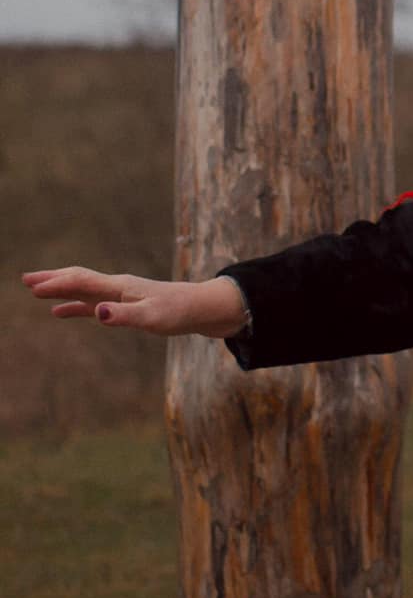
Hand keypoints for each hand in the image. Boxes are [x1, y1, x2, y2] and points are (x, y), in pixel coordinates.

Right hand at [22, 268, 247, 338]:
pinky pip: (92, 304)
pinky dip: (74, 306)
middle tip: (25, 279)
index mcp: (120, 287)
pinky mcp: (125, 305)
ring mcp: (120, 296)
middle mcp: (117, 287)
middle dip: (51, 278)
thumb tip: (97, 313)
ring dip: (59, 289)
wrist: (202, 310)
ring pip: (82, 289)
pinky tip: (60, 313)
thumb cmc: (179, 314)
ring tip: (35, 290)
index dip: (57, 284)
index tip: (33, 287)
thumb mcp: (152, 319)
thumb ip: (123, 317)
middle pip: (77, 278)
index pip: (82, 281)